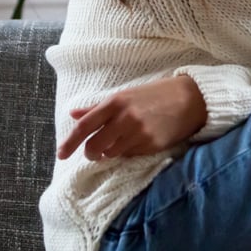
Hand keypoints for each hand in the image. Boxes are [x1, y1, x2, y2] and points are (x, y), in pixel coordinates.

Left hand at [57, 75, 208, 160]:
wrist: (190, 99)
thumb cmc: (154, 95)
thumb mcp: (124, 96)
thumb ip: (98, 108)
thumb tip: (73, 114)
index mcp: (115, 103)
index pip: (85, 126)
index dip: (70, 142)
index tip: (61, 154)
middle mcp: (124, 118)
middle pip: (95, 146)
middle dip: (91, 153)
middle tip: (95, 152)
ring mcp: (138, 133)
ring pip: (112, 153)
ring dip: (112, 151)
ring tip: (124, 140)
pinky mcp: (151, 145)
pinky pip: (130, 155)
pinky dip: (129, 152)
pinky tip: (140, 140)